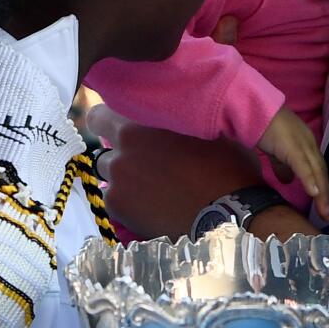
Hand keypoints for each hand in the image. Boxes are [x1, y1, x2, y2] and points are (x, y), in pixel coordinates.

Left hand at [83, 104, 266, 239]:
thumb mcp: (204, 128)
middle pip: (103, 147)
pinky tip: (152, 203)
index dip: (110, 121)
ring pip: (109, 174)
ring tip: (151, 185)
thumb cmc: (225, 166)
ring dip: (124, 176)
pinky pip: (114, 199)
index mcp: (136, 126)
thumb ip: (173, 119)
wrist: (230, 213)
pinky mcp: (119, 209)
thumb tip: (169, 114)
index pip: (99, 115)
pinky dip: (127, 200)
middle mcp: (120, 153)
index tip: (123, 128)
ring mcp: (117, 183)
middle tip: (143, 160)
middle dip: (118, 151)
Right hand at [258, 107, 328, 221]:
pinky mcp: (292, 146)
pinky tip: (314, 193)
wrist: (254, 108)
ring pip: (316, 171)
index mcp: (306, 145)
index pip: (317, 169)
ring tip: (325, 212)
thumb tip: (288, 181)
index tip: (324, 206)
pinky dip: (309, 179)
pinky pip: (303, 165)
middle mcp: (309, 144)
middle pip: (321, 172)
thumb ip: (283, 165)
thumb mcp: (276, 150)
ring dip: (322, 193)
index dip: (322, 187)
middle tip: (328, 216)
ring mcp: (302, 144)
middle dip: (326, 195)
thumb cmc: (263, 127)